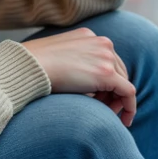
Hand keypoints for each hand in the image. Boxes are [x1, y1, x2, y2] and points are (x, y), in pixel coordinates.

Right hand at [20, 28, 135, 126]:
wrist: (28, 67)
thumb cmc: (35, 66)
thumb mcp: (58, 57)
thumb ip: (73, 62)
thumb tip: (78, 80)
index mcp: (89, 36)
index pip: (107, 60)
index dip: (105, 81)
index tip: (99, 97)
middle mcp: (102, 43)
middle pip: (118, 71)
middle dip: (113, 92)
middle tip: (105, 110)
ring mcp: (106, 56)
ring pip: (123, 83)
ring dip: (116, 100)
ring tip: (105, 114)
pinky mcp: (107, 73)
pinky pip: (128, 93)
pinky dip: (129, 108)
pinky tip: (125, 122)